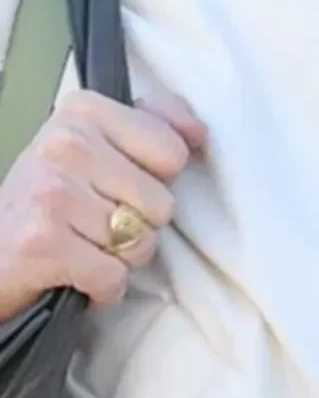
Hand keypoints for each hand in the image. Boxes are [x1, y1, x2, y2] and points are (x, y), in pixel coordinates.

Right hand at [0, 87, 205, 321]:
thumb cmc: (49, 199)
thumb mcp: (95, 145)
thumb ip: (151, 124)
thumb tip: (198, 131)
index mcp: (84, 110)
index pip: (172, 149)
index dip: (159, 179)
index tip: (126, 184)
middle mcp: (66, 142)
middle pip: (161, 201)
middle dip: (141, 224)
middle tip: (99, 223)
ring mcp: (53, 192)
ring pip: (140, 241)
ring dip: (121, 258)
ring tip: (86, 247)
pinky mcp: (42, 242)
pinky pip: (113, 275)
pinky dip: (103, 288)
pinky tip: (79, 274)